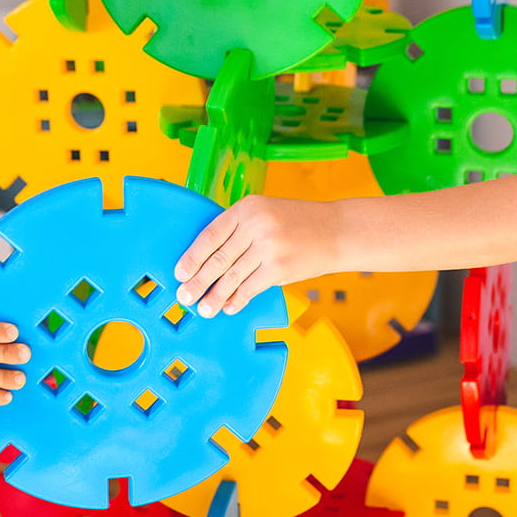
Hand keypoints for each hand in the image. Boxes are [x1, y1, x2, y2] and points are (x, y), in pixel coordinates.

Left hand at [173, 194, 338, 317]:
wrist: (336, 231)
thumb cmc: (298, 223)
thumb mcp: (265, 212)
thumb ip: (239, 229)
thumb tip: (207, 259)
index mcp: (247, 207)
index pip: (210, 234)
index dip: (192, 256)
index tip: (179, 272)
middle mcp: (255, 224)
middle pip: (218, 258)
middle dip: (198, 280)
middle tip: (184, 296)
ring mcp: (268, 246)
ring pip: (232, 276)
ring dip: (215, 296)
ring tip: (204, 309)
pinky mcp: (280, 268)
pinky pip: (251, 288)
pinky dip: (238, 299)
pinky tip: (229, 307)